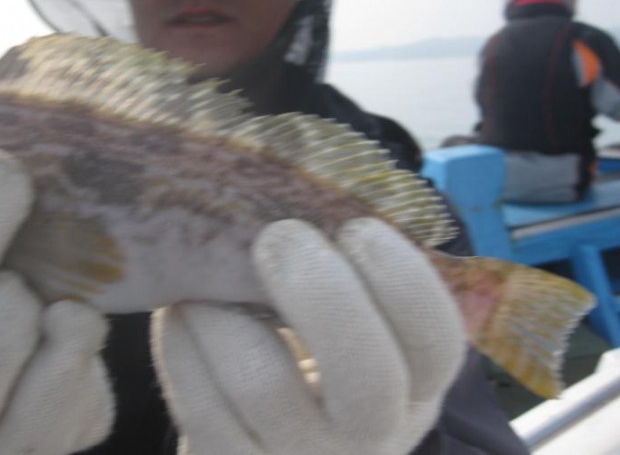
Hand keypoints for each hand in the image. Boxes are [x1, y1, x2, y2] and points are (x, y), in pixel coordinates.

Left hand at [152, 218, 465, 454]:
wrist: (270, 444)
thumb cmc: (318, 360)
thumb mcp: (358, 329)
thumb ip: (351, 277)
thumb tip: (305, 191)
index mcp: (413, 388)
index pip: (436, 342)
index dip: (402, 278)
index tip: (356, 227)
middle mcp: (371, 436)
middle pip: (367, 376)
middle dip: (320, 291)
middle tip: (279, 236)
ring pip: (264, 385)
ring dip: (224, 313)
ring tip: (203, 281)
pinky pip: (201, 408)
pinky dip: (183, 345)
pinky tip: (184, 317)